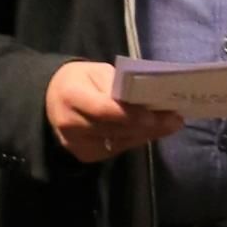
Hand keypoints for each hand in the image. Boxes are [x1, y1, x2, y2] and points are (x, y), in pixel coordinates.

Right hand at [46, 59, 181, 163]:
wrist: (52, 97)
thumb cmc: (80, 80)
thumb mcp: (97, 71)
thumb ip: (119, 85)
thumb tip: (149, 97)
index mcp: (71, 96)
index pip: (104, 110)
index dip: (131, 114)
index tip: (155, 115)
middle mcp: (71, 124)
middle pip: (115, 129)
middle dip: (148, 125)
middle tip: (174, 119)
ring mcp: (76, 144)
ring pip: (120, 142)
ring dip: (147, 134)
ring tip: (169, 124)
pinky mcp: (84, 155)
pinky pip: (116, 149)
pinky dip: (135, 140)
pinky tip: (150, 132)